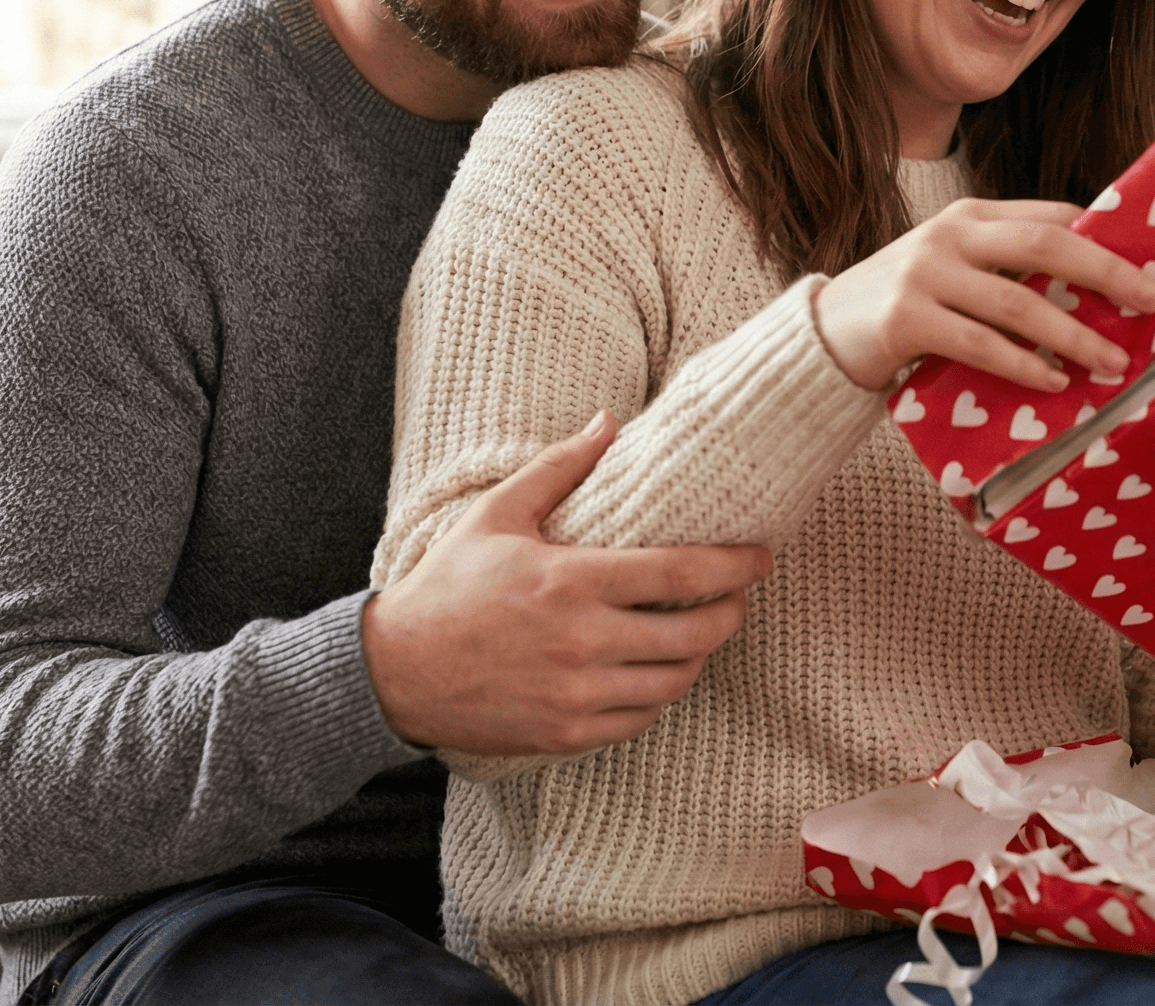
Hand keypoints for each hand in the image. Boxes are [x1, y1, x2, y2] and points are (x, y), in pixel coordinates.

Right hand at [361, 412, 773, 756]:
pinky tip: (654, 672)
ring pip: (672, 682)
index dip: (732, 566)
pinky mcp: (566, 734)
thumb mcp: (497, 514)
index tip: (761, 558)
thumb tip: (608, 420)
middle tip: (738, 598)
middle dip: (729, 614)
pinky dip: (657, 696)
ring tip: (700, 634)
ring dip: (698, 657)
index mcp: (571, 581)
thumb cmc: (449, 585)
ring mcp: (576, 695)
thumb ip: (559, 468)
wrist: (394, 673)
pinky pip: (639, 720)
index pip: (679, 573)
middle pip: (691, 635)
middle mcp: (582, 643)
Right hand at [812, 198, 1154, 392]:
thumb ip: (1008, 271)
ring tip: (1111, 363)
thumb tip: (1095, 293)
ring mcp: (924, 273)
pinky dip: (1022, 365)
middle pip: (1045, 244)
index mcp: (972, 215)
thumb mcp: (956, 269)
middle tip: (1151, 301)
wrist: (826, 332)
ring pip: (1017, 301)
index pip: (1051, 214)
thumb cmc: (907, 305)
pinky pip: (979, 343)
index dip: (1105, 236)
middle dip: (1106, 272)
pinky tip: (1053, 382)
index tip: (1150, 265)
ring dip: (1073, 335)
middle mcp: (950, 234)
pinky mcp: (905, 318)